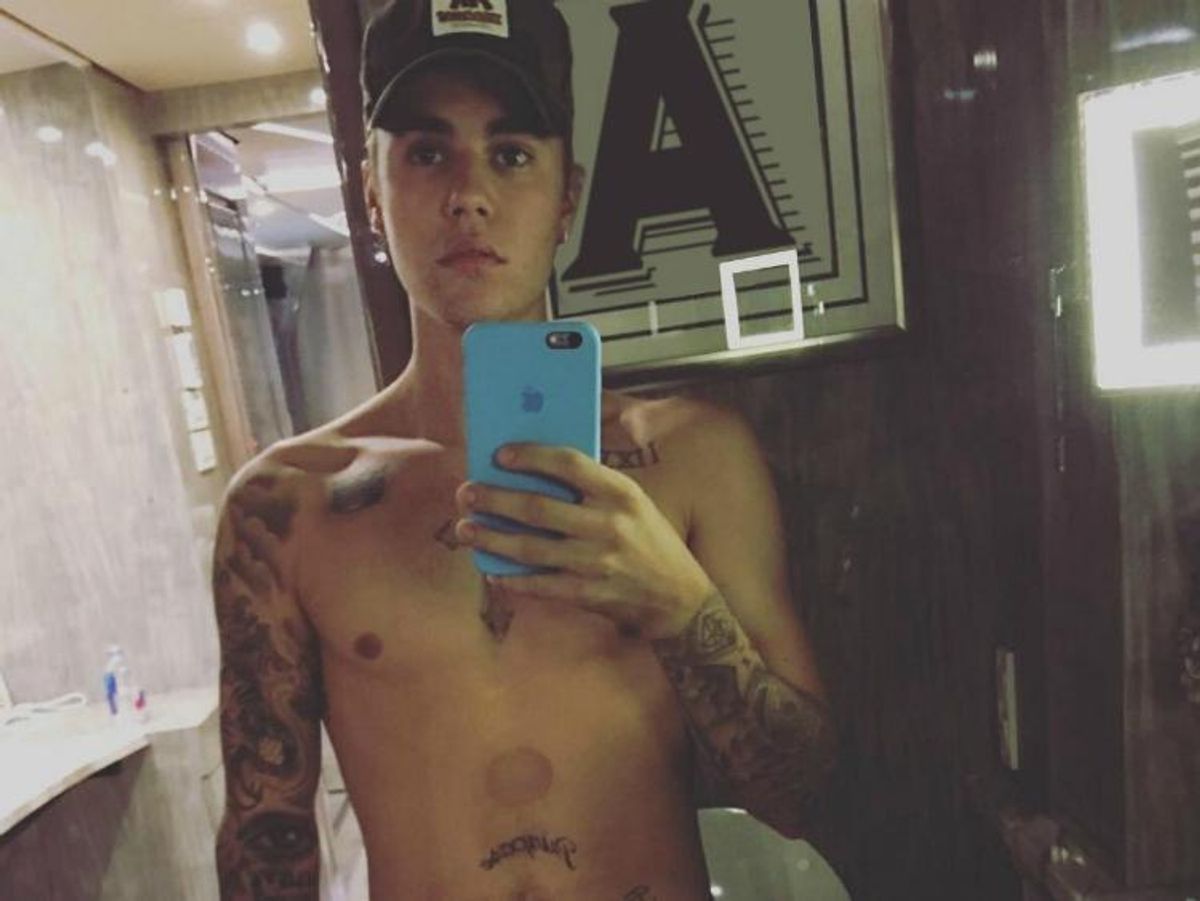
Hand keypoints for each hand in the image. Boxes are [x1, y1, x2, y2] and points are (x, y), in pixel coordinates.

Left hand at [454, 444, 714, 640]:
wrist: (680, 597)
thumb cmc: (649, 540)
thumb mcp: (634, 503)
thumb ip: (594, 487)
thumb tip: (536, 470)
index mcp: (621, 492)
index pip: (569, 464)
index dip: (531, 456)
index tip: (500, 454)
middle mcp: (609, 524)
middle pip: (539, 507)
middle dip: (495, 499)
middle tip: (467, 492)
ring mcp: (598, 562)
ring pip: (531, 548)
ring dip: (492, 538)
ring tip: (466, 529)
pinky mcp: (590, 594)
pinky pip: (541, 585)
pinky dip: (513, 580)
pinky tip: (492, 571)